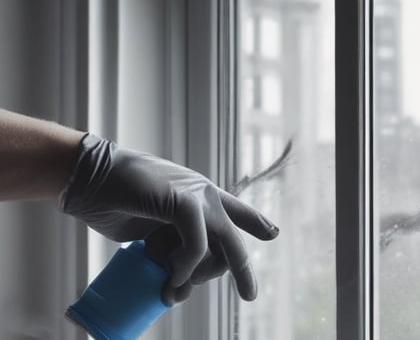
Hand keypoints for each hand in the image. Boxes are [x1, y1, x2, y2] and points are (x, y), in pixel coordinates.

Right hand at [59, 133, 278, 303]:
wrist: (91, 179)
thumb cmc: (114, 202)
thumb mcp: (150, 233)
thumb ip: (170, 251)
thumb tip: (179, 285)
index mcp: (197, 197)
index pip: (235, 210)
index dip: (255, 222)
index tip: (273, 234)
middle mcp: (204, 195)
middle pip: (234, 236)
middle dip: (244, 269)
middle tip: (250, 295)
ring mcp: (198, 196)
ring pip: (222, 246)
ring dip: (196, 277)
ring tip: (172, 292)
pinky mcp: (186, 202)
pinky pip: (198, 247)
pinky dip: (184, 267)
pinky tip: (170, 278)